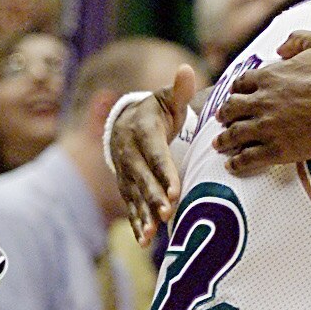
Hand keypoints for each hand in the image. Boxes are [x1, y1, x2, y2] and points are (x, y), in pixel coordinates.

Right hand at [112, 65, 196, 244]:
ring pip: (134, 194)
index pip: (154, 153)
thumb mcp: (166, 99)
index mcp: (142, 130)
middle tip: (167, 213)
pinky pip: (130, 204)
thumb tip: (185, 71)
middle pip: (142, 177)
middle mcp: (129, 152)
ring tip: (151, 233)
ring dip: (142, 214)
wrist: (125, 121)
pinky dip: (135, 221)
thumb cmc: (157, 110)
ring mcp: (125, 170)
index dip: (163, 172)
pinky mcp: (125, 185)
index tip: (174, 191)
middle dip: (153, 197)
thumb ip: (178, 91)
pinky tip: (144, 239)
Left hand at [214, 31, 310, 175]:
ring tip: (220, 145)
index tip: (238, 96)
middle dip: (225, 114)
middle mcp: (262, 101)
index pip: (240, 84)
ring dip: (224, 140)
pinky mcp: (278, 150)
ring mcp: (268, 127)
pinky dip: (237, 162)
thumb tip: (281, 47)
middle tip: (223, 119)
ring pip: (234, 134)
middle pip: (231, 108)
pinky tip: (233, 165)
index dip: (238, 90)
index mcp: (269, 76)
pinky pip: (248, 158)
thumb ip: (298, 39)